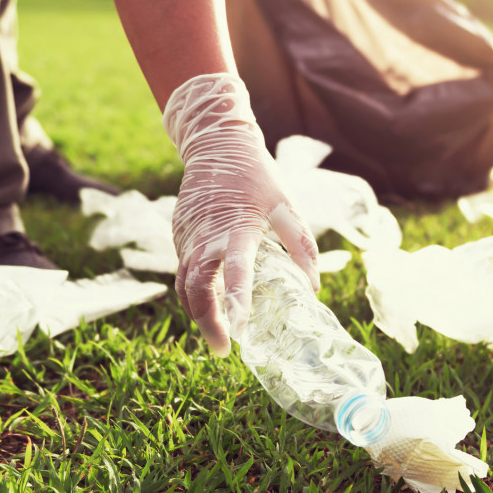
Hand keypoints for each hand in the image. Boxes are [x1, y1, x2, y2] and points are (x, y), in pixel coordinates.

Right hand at [164, 74, 319, 355]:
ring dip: (198, 312)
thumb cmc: (257, 175)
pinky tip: (210, 305)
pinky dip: (194, 292)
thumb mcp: (286, 205)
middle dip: (207, 322)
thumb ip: (301, 246)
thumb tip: (313, 286)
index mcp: (235, 227)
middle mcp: (205, 235)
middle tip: (223, 349)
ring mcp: (187, 235)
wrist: (216, 144)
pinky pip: (183, 270)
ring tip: (218, 336)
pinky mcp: (179, 234)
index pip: (234, 269)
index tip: (240, 331)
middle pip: (197, 287)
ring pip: (185, 284)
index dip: (236, 300)